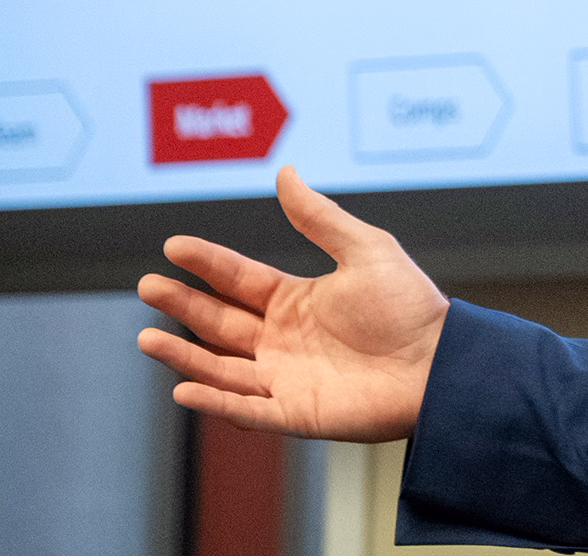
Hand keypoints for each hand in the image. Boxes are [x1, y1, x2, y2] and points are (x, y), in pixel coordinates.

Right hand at [135, 167, 448, 440]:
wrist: (441, 362)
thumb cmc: (409, 307)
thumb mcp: (364, 250)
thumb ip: (319, 218)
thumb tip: (285, 173)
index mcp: (297, 301)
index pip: (239, 279)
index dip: (206, 263)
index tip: (172, 245)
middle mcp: (284, 341)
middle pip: (219, 322)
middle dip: (182, 306)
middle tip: (146, 286)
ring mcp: (286, 378)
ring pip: (221, 367)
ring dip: (183, 355)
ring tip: (147, 337)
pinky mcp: (295, 414)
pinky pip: (246, 410)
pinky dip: (214, 402)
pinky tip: (183, 389)